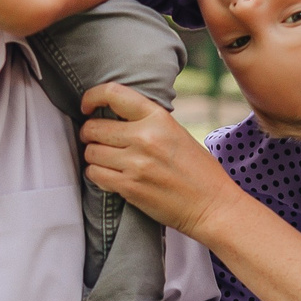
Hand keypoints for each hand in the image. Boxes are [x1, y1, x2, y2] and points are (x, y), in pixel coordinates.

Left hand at [79, 82, 245, 239]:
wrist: (213, 206)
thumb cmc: (198, 171)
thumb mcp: (176, 133)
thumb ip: (147, 122)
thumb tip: (114, 115)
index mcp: (158, 118)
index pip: (113, 93)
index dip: (91, 97)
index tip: (87, 107)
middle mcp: (145, 137)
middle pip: (94, 127)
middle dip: (89, 134)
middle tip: (96, 140)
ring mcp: (135, 163)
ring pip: (90, 152)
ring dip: (93, 156)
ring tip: (106, 160)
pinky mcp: (129, 187)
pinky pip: (94, 174)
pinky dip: (96, 175)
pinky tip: (109, 176)